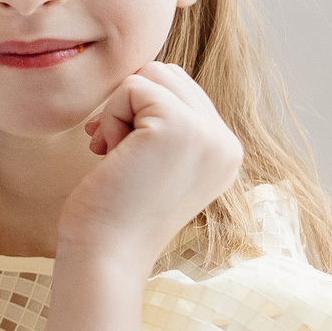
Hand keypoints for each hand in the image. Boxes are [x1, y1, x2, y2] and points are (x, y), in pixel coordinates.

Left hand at [61, 63, 243, 272]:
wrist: (105, 255)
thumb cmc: (116, 213)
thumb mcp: (158, 164)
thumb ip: (167, 125)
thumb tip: (145, 75)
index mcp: (225, 152)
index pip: (182, 91)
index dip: (141, 113)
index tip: (123, 155)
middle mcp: (226, 143)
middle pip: (168, 76)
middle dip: (131, 107)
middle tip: (115, 153)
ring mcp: (207, 134)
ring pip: (152, 75)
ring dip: (120, 111)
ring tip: (117, 155)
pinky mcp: (178, 126)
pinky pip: (133, 87)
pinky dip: (111, 117)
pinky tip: (111, 156)